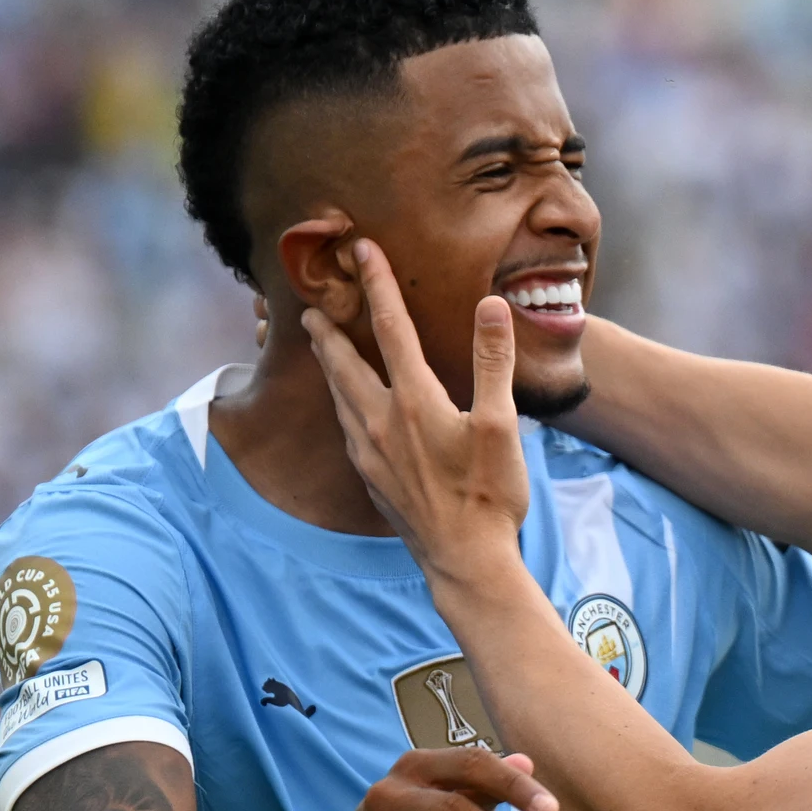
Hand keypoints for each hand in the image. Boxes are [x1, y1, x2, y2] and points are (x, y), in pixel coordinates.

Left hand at [302, 238, 531, 571]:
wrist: (464, 561)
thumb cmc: (489, 495)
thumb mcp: (502, 425)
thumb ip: (492, 362)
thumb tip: (490, 306)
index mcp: (414, 401)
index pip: (392, 328)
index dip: (378, 285)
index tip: (363, 249)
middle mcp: (381, 422)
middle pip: (344, 362)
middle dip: (328, 330)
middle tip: (309, 307)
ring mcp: (371, 454)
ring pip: (338, 396)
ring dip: (327, 366)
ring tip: (320, 348)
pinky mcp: (370, 479)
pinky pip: (346, 428)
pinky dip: (339, 403)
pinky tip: (346, 409)